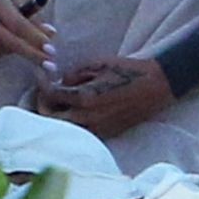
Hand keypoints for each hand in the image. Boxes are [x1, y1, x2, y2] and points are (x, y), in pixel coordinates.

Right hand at [0, 0, 54, 65]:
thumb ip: (33, 14)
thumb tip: (51, 33)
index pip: (17, 23)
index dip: (35, 38)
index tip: (51, 50)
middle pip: (9, 41)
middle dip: (31, 54)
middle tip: (49, 65)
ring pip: (1, 50)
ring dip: (17, 50)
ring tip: (23, 43)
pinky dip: (2, 51)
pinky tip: (3, 41)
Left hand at [36, 55, 172, 137]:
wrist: (157, 86)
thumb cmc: (128, 71)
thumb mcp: (98, 64)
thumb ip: (74, 74)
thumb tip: (60, 82)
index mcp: (85, 99)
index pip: (50, 95)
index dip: (41, 83)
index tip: (41, 74)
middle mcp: (88, 119)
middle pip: (49, 118)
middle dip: (43, 103)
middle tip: (45, 91)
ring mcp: (96, 129)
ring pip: (63, 129)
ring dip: (56, 116)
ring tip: (57, 102)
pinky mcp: (105, 134)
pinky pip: (79, 132)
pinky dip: (70, 123)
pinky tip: (74, 111)